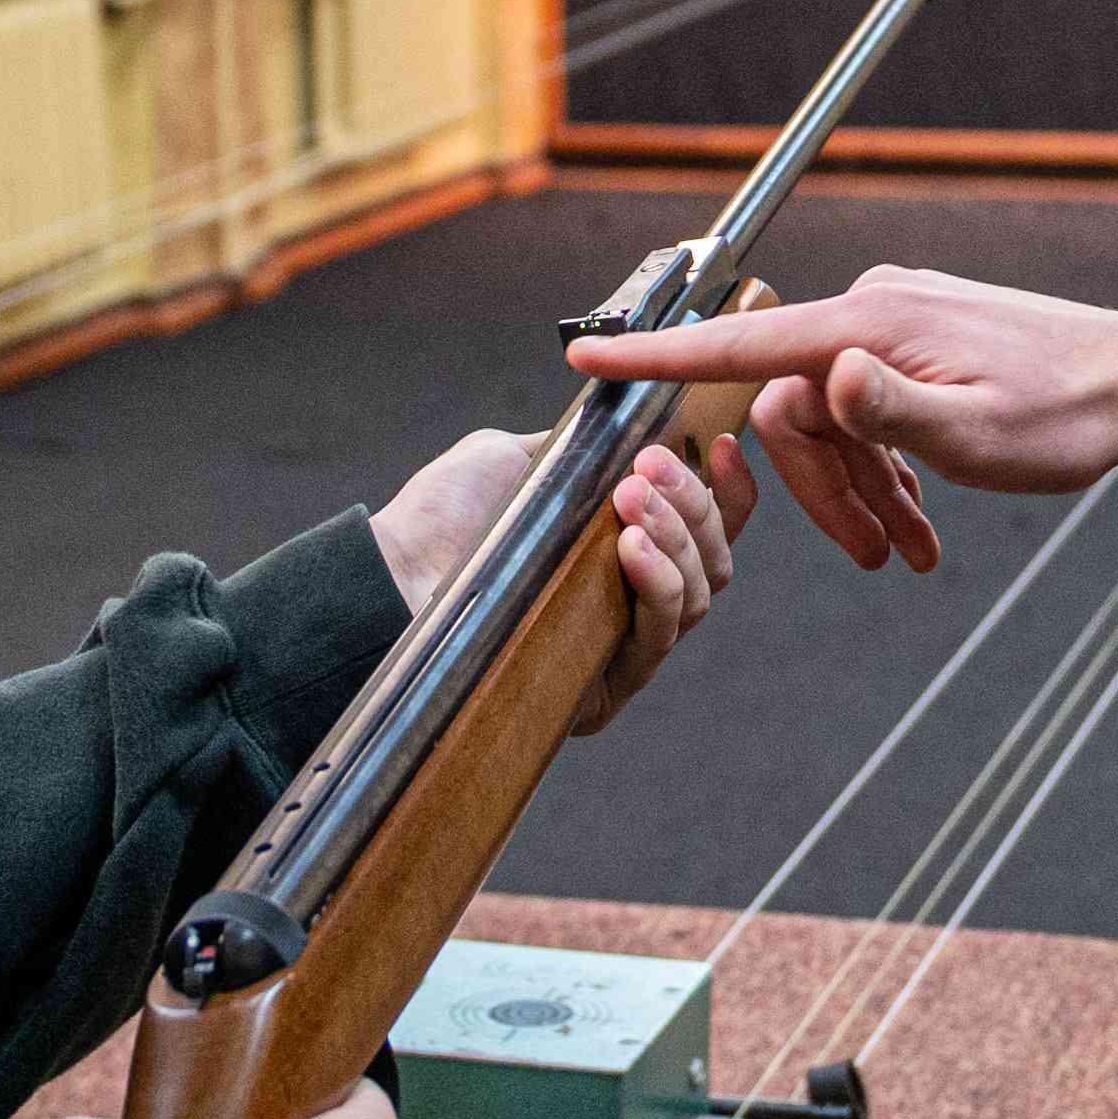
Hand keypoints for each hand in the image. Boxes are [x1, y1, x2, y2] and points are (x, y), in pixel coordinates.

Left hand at [366, 423, 747, 734]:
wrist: (392, 576)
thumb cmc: (444, 519)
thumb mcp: (523, 458)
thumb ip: (588, 447)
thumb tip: (643, 428)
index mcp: (617, 549)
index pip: (703, 527)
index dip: (726, 489)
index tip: (724, 444)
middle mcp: (628, 601)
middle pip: (713, 559)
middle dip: (695, 504)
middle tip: (653, 467)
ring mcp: (620, 648)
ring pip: (696, 595)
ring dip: (677, 535)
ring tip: (635, 498)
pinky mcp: (604, 689)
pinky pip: (659, 637)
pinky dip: (658, 584)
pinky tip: (631, 546)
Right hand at [565, 269, 1117, 564]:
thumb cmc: (1066, 415)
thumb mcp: (981, 433)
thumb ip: (891, 409)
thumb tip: (825, 377)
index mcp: (871, 325)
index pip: (742, 343)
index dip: (657, 356)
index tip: (585, 355)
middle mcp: (872, 309)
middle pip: (790, 408)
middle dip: (821, 492)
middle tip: (876, 559)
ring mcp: (895, 323)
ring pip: (832, 417)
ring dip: (860, 491)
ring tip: (909, 553)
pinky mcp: (919, 342)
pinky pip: (868, 407)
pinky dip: (884, 465)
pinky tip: (920, 517)